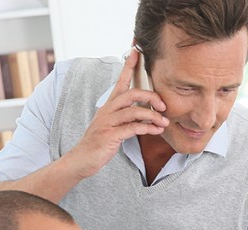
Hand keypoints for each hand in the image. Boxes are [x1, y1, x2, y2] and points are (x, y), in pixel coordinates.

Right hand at [63, 48, 169, 178]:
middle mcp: (108, 110)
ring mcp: (107, 122)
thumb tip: (150, 113)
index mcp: (109, 105)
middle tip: (164, 106)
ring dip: (152, 116)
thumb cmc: (101, 142)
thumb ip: (130, 117)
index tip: (136, 52)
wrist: (83, 159)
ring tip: (164, 123)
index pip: (120, 81)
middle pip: (131, 94)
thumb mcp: (116, 126)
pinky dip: (147, 128)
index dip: (128, 67)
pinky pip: (132, 128)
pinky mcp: (109, 135)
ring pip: (134, 111)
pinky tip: (156, 131)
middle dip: (150, 97)